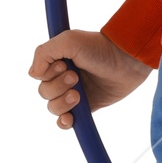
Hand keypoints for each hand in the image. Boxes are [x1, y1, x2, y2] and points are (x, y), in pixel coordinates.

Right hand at [30, 28, 149, 129]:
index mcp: (57, 60)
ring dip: (62, 103)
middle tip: (77, 78)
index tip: (64, 65)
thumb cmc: (100, 47)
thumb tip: (34, 74)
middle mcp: (63, 77)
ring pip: (53, 107)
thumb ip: (44, 52)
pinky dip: (64, 122)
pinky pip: (66, 121)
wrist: (127, 60)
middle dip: (58, 87)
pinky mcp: (87, 107)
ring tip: (78, 95)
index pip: (39, 75)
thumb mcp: (69, 40)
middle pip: (44, 92)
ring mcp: (74, 93)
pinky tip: (69, 119)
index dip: (49, 74)